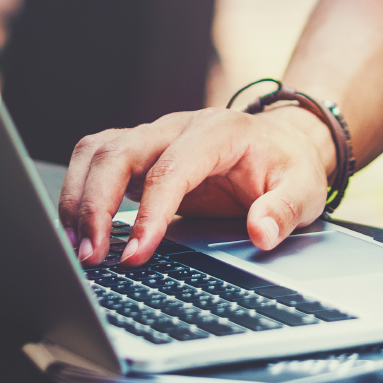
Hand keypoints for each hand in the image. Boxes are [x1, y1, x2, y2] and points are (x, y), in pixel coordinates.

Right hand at [59, 105, 334, 267]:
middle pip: (120, 152)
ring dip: (79, 199)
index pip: (173, 168)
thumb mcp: (304, 189)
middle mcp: (179, 126)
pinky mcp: (140, 152)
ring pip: (98, 152)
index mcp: (220, 131)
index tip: (137, 252)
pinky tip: (79, 231)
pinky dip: (80, 193)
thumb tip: (261, 233)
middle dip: (97, 204)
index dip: (151, 211)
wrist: (283, 143)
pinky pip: (96, 161)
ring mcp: (155, 136)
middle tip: (93, 256)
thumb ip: (284, 210)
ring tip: (79, 249)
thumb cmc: (289, 166)